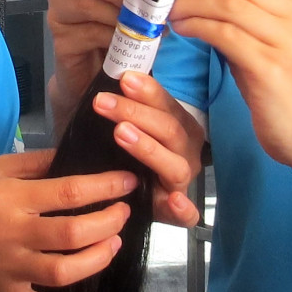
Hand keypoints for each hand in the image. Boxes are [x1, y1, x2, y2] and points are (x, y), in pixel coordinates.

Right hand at [0, 151, 136, 291]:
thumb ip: (35, 163)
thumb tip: (78, 156)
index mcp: (8, 199)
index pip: (67, 192)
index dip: (105, 187)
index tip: (128, 182)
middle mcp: (11, 235)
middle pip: (72, 234)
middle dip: (108, 223)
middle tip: (123, 214)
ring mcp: (9, 270)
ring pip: (64, 273)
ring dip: (98, 259)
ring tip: (112, 244)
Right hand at [47, 0, 135, 130]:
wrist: (93, 77)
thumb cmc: (115, 37)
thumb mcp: (131, 11)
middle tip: (146, 7)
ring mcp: (57, 13)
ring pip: (87, 4)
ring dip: (120, 17)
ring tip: (146, 30)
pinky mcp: (59, 40)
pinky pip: (89, 33)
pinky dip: (114, 39)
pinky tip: (130, 46)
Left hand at [88, 70, 206, 226]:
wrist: (127, 192)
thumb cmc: (125, 152)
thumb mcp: (125, 122)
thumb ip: (124, 102)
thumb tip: (114, 75)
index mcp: (178, 125)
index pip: (167, 105)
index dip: (148, 91)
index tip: (124, 78)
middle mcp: (185, 151)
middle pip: (169, 130)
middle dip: (136, 113)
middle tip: (103, 102)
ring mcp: (182, 180)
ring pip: (174, 165)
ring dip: (148, 148)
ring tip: (121, 133)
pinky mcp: (177, 211)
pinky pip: (187, 215)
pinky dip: (183, 209)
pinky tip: (174, 200)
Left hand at [168, 0, 291, 192]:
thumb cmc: (284, 94)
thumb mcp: (267, 48)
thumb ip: (244, 21)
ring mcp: (287, 42)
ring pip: (228, 5)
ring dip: (191, 4)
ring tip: (169, 13)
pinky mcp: (271, 68)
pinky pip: (225, 34)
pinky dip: (198, 27)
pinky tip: (181, 30)